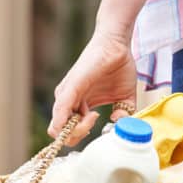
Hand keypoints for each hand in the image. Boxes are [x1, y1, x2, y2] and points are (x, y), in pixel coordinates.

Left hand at [48, 30, 137, 145]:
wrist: (117, 46)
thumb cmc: (119, 68)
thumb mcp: (124, 99)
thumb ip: (123, 115)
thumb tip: (118, 125)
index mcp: (77, 105)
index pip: (68, 132)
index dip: (81, 137)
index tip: (100, 127)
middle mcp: (67, 101)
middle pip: (60, 134)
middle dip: (78, 137)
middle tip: (97, 122)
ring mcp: (66, 94)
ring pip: (59, 127)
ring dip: (78, 130)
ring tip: (95, 116)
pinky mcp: (70, 86)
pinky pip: (61, 109)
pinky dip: (67, 122)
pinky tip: (86, 118)